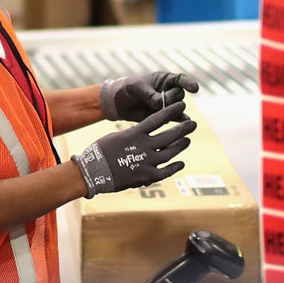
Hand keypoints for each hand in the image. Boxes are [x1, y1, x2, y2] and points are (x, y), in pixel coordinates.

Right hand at [72, 102, 196, 197]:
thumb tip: (144, 134)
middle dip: (183, 128)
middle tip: (192, 124)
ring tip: (187, 140)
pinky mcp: (146, 176)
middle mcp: (143, 146)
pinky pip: (165, 171)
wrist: (91, 172)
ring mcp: (146, 162)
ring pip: (170, 152)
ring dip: (180, 145)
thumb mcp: (116, 136)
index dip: (171, 111)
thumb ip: (133, 135)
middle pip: (169, 135)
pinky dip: (174, 167)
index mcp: (134, 133)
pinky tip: (180, 163)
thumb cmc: (100, 152)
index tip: (182, 106)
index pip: (158, 119)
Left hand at [98, 71, 198, 121]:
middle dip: (172, 99)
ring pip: (178, 107)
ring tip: (174, 114)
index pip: (180, 79)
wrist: (119, 104)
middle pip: (179, 95)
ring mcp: (168, 104)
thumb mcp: (136, 88)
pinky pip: (176, 118)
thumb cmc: (127, 89)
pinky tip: (184, 123)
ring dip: (176, 111)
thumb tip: (160, 103)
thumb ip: (148, 94)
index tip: (195, 88)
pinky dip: (180, 121)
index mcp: (163, 79)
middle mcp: (169, 90)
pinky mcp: (164, 115)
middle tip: (160, 102)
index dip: (189, 83)